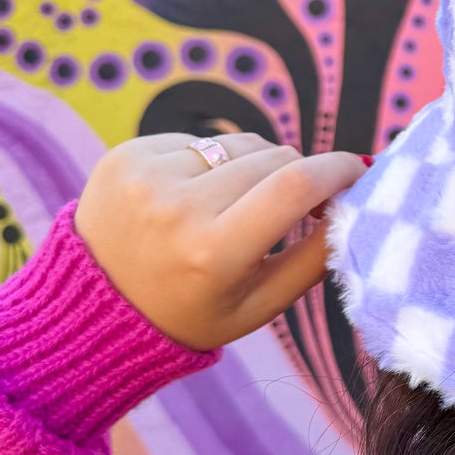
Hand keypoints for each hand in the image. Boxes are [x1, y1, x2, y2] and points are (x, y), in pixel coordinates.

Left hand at [75, 134, 368, 350]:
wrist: (96, 309)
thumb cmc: (192, 313)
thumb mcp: (260, 305)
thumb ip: (314, 258)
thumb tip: (355, 204)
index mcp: (214, 253)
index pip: (295, 186)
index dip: (337, 170)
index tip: (359, 170)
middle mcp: (177, 208)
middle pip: (273, 159)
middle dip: (300, 173)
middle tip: (301, 202)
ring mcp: (147, 176)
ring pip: (237, 145)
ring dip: (254, 167)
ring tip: (235, 206)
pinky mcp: (126, 156)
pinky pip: (197, 141)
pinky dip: (211, 164)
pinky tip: (194, 198)